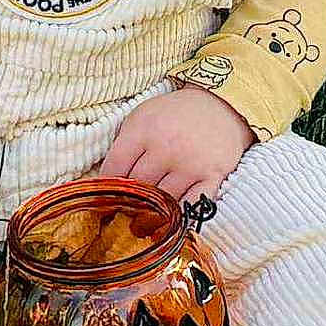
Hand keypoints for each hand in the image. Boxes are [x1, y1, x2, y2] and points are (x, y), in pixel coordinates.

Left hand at [90, 82, 254, 208]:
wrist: (221, 106)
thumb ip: (124, 146)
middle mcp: (167, 146)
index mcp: (144, 129)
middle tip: (124, 214)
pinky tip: (172, 217)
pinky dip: (180, 215)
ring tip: (146, 219)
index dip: (107, 189)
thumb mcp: (142, 117)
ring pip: (162, 202)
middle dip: (129, 203)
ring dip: (153, 212)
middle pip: (138, 189)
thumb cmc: (175, 114)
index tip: (105, 200)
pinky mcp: (213, 176)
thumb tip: (105, 182)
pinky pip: (191, 207)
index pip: (115, 169)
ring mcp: (191, 163)